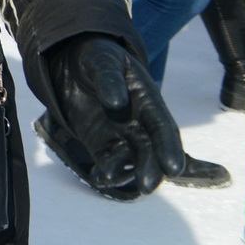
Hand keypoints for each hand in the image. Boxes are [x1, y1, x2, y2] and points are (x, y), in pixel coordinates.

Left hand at [45, 34, 184, 195]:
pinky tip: (100, 178)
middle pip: (149, 150)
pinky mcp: (100, 142)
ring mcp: (120, 135)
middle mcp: (138, 123)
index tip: (173, 168)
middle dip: (150, 168)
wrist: (72, 61)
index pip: (163, 128)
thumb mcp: (102, 60)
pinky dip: (104, 171)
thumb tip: (117, 104)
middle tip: (146, 186)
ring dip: (124, 172)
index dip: (168, 148)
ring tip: (111, 178)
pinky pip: (105, 160)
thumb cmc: (96, 58)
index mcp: (148, 102)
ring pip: (129, 159)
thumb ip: (110, 80)